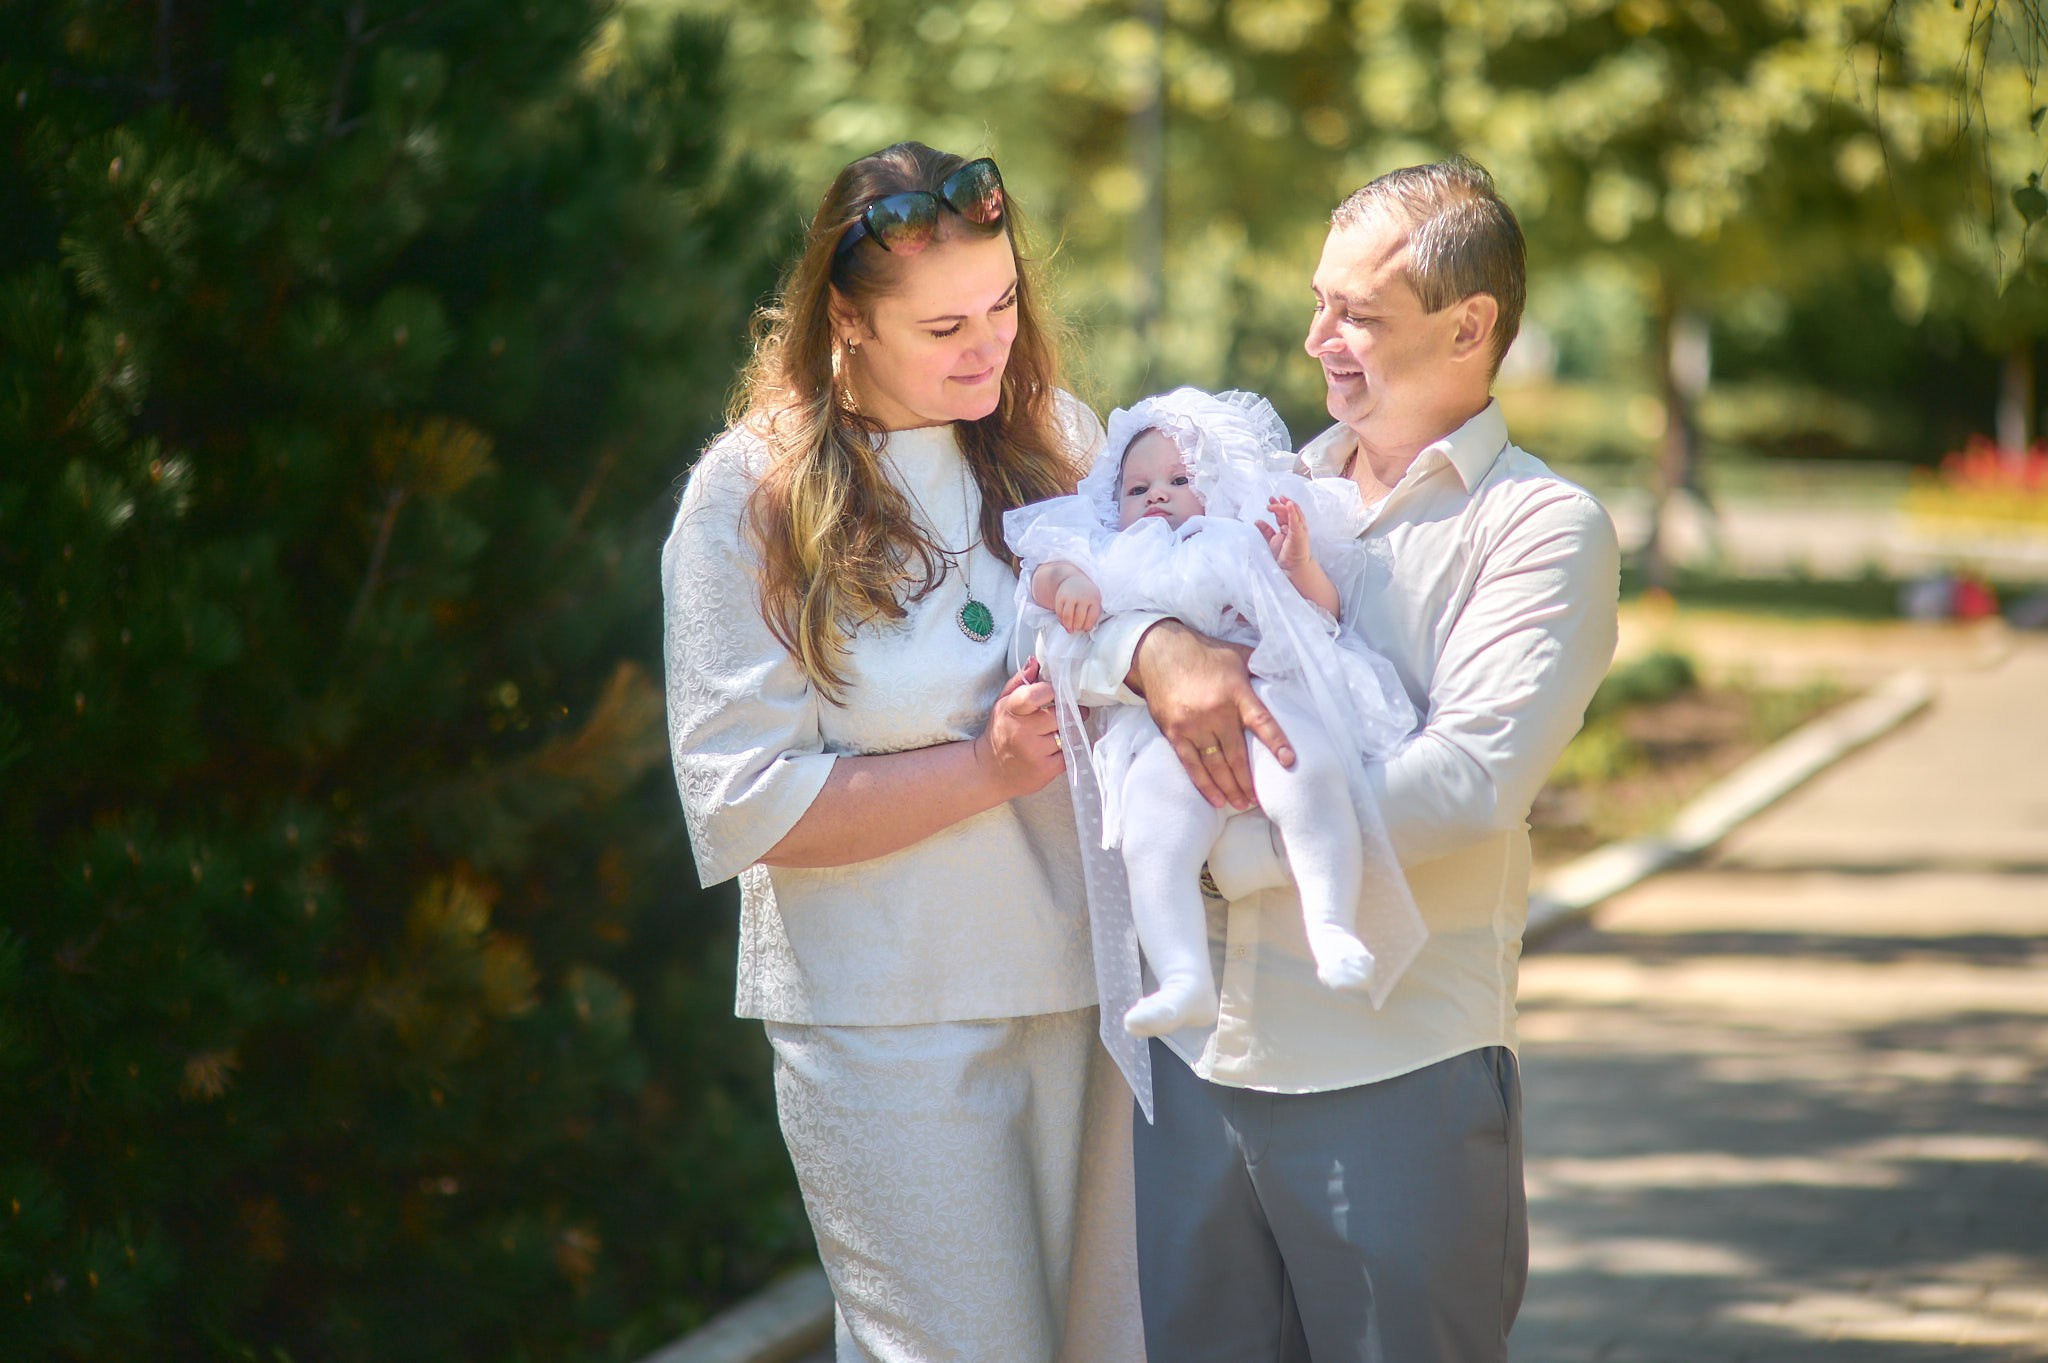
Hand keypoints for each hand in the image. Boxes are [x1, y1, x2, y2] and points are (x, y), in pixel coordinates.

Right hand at [974, 657, 1064, 798]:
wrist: (991, 771)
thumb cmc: (1001, 731)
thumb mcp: (1003, 703)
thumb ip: (1020, 681)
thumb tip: (1036, 661)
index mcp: (1010, 711)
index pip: (1033, 695)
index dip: (1050, 690)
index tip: (1056, 691)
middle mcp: (1021, 732)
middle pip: (1059, 715)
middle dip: (1068, 712)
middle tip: (1070, 710)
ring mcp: (1034, 753)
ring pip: (1067, 734)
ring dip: (1068, 731)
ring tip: (1061, 729)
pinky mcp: (1046, 770)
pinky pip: (1070, 753)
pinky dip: (1069, 749)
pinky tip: (1059, 746)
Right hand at [1054, 575, 1101, 632]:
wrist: (1075, 580)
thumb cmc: (1087, 596)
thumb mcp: (1094, 600)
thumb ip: (1092, 614)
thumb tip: (1084, 631)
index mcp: (1094, 598)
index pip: (1091, 617)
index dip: (1087, 626)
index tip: (1085, 629)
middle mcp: (1082, 596)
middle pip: (1079, 618)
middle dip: (1077, 627)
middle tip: (1077, 629)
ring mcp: (1070, 596)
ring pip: (1067, 616)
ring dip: (1068, 626)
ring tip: (1070, 629)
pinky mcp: (1060, 596)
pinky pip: (1059, 612)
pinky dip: (1061, 620)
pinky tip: (1064, 622)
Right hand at [1129, 620, 1292, 809]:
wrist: (1158, 652)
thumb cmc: (1204, 653)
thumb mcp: (1238, 653)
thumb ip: (1262, 668)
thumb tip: (1294, 668)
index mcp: (1235, 692)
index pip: (1261, 721)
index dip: (1276, 742)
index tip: (1289, 761)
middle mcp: (1214, 712)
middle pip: (1236, 755)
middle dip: (1248, 781)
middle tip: (1260, 800)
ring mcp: (1192, 725)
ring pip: (1215, 765)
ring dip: (1229, 788)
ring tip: (1241, 804)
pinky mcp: (1174, 733)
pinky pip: (1191, 765)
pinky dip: (1204, 785)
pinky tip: (1216, 799)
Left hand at [1258, 496, 1310, 572]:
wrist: (1292, 566)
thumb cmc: (1286, 554)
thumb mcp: (1272, 540)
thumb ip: (1266, 530)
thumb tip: (1257, 521)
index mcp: (1289, 526)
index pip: (1283, 513)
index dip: (1277, 506)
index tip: (1270, 500)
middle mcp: (1295, 526)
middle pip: (1288, 511)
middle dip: (1279, 504)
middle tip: (1270, 500)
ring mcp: (1299, 529)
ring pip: (1293, 512)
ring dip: (1285, 505)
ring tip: (1278, 500)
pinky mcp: (1299, 533)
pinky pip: (1296, 520)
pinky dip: (1292, 512)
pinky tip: (1288, 504)